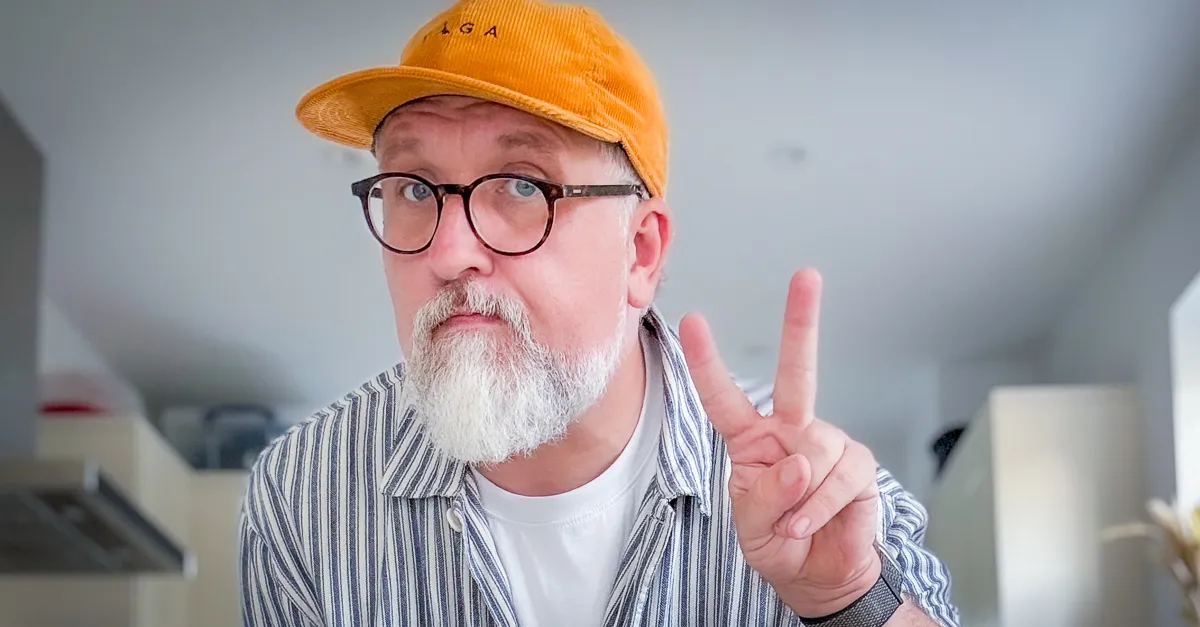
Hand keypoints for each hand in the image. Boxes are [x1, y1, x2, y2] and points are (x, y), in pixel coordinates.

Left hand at [679, 269, 882, 617]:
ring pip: (812, 454)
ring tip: (793, 522)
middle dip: (802, 322)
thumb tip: (798, 465)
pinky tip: (808, 523)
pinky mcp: (858, 466)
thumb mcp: (751, 525)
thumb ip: (764, 495)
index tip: (693, 321)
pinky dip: (817, 508)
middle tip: (807, 276)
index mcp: (752, 439)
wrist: (818, 576)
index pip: (724, 397)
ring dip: (798, 500)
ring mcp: (827, 444)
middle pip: (798, 371)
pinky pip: (836, 478)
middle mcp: (791, 430)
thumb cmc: (777, 541)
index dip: (708, 362)